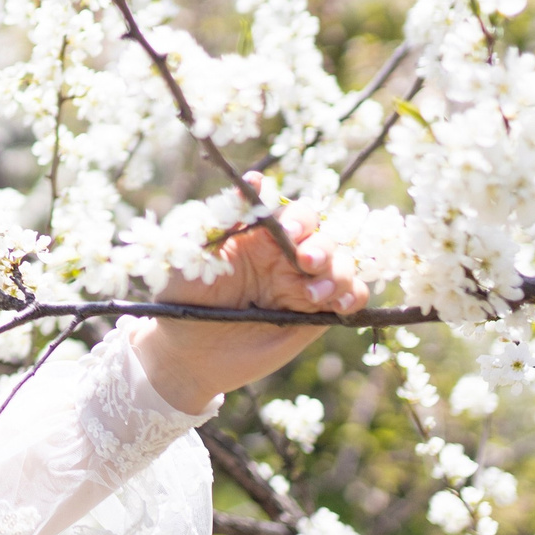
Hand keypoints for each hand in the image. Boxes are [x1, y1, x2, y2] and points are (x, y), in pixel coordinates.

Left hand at [130, 183, 367, 414]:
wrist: (186, 355)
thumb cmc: (181, 300)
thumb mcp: (192, 257)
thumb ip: (222, 221)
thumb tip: (254, 179)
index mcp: (258, 238)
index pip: (292, 215)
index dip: (297, 217)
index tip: (288, 230)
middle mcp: (285, 258)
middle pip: (322, 237)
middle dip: (320, 246)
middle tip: (304, 263)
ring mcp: (302, 285)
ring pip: (341, 264)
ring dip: (336, 273)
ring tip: (310, 296)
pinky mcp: (315, 315)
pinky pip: (350, 297)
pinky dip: (352, 295)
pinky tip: (335, 305)